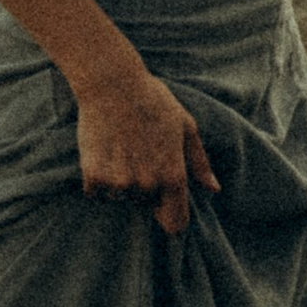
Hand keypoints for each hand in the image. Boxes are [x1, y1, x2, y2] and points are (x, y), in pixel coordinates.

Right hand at [72, 63, 220, 235]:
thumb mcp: (186, 127)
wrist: (112, 83)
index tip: (162, 208)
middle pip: (144, 204)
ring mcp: (119, 181)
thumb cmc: (154, 101)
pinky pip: (95, 192)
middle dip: (143, 187)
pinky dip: (96, 178)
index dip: (170, 217)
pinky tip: (101, 152)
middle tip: (138, 153)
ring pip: (120, 197)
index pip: (175, 223)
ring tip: (120, 149)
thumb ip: (199, 163)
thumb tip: (213, 190)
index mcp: (174, 176)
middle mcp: (148, 184)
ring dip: (119, 181)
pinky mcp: (93, 175)